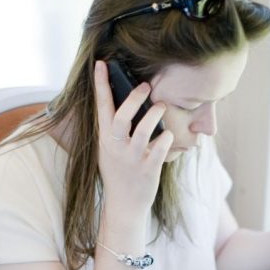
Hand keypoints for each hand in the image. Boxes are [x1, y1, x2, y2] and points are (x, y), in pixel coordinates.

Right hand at [93, 60, 174, 224]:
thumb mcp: (109, 150)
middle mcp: (116, 148)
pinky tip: (168, 135)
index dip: (101, 84)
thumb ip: (114, 129)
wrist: (123, 205)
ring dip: (155, 115)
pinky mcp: (148, 169)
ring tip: (161, 106)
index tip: (101, 63)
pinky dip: (166, 138)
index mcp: (105, 140)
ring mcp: (132, 159)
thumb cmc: (119, 173)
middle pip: (122, 117)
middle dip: (134, 98)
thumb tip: (124, 100)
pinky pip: (160, 148)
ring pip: (143, 131)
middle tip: (146, 86)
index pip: (101, 108)